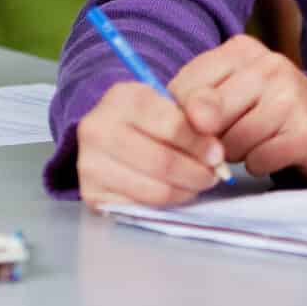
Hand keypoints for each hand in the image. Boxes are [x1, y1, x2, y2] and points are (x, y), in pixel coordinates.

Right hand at [76, 82, 226, 209]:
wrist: (108, 134)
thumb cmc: (147, 118)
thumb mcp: (171, 102)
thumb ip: (199, 114)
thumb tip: (215, 151)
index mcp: (122, 97)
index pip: (171, 126)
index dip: (200, 144)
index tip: (217, 154)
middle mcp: (97, 128)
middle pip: (162, 162)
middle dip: (196, 172)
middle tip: (212, 175)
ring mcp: (89, 163)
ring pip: (154, 190)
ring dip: (185, 190)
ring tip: (197, 183)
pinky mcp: (91, 194)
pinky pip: (141, 208)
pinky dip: (165, 204)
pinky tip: (174, 191)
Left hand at [172, 35, 306, 182]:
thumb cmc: (264, 108)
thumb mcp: (227, 92)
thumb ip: (196, 100)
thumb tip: (191, 120)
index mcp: (241, 49)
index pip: (185, 87)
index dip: (183, 116)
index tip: (200, 122)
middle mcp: (269, 65)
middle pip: (206, 115)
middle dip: (211, 137)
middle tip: (232, 133)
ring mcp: (292, 97)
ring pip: (232, 142)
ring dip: (236, 153)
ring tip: (255, 142)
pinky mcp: (306, 133)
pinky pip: (258, 161)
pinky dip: (258, 165)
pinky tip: (270, 153)